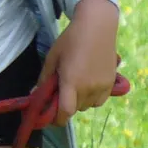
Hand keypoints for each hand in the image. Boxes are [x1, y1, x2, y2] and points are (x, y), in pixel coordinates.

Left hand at [39, 0, 120, 125]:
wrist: (97, 28)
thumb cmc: (70, 40)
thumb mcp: (52, 58)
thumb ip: (44, 79)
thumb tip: (36, 94)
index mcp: (71, 82)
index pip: (65, 112)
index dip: (57, 119)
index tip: (50, 118)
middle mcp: (88, 88)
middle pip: (75, 110)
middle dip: (65, 106)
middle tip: (59, 94)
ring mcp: (102, 87)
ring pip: (88, 106)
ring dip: (79, 102)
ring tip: (74, 86)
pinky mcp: (111, 83)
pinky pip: (100, 101)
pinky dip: (92, 99)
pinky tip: (87, 85)